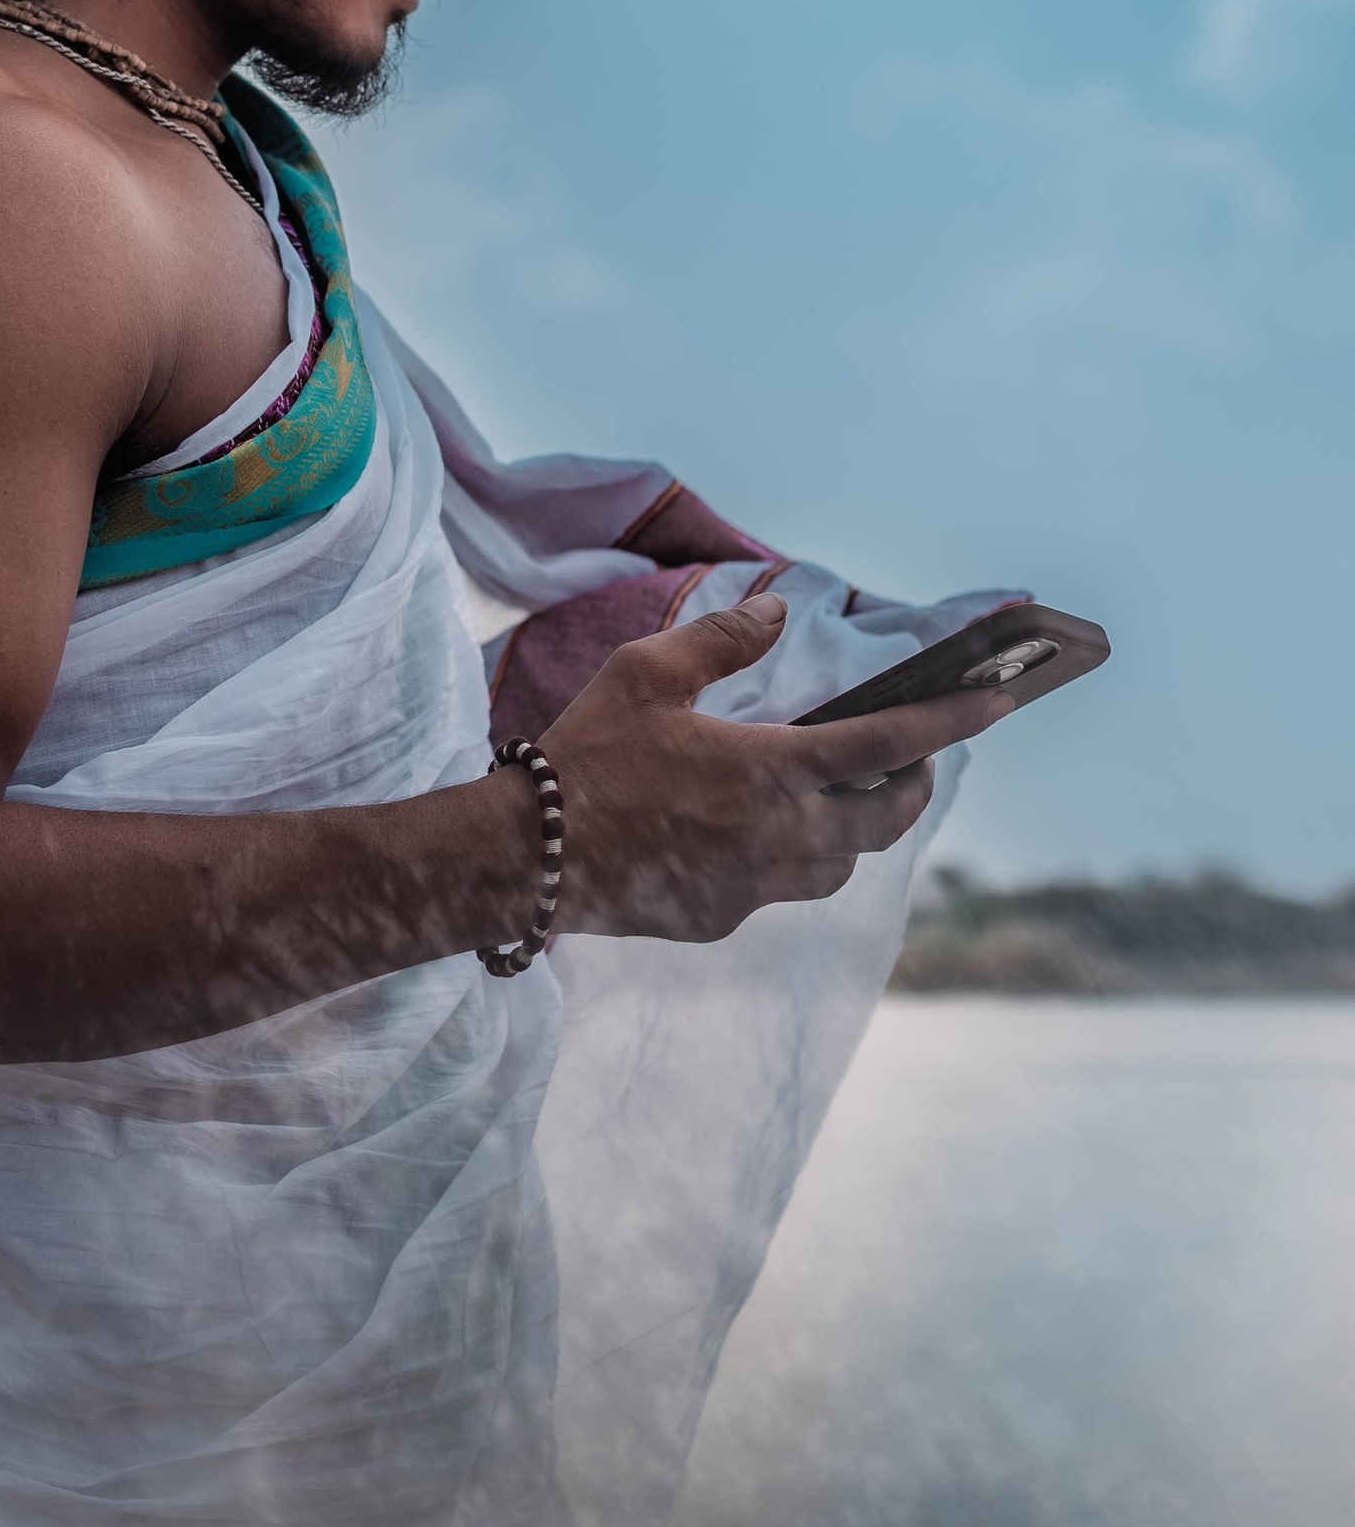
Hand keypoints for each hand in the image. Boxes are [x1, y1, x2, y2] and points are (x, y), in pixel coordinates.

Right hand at [532, 592, 1011, 944]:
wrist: (527, 855)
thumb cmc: (587, 753)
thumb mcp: (647, 672)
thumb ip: (722, 639)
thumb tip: (778, 609)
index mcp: (771, 768)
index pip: (889, 745)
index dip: (952, 722)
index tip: (1000, 702)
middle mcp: (780, 835)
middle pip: (885, 820)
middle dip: (912, 788)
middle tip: (914, 761)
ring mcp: (754, 886)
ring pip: (840, 866)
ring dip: (855, 832)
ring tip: (838, 800)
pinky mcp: (722, 918)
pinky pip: (780, 888)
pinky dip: (788, 859)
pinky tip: (750, 835)